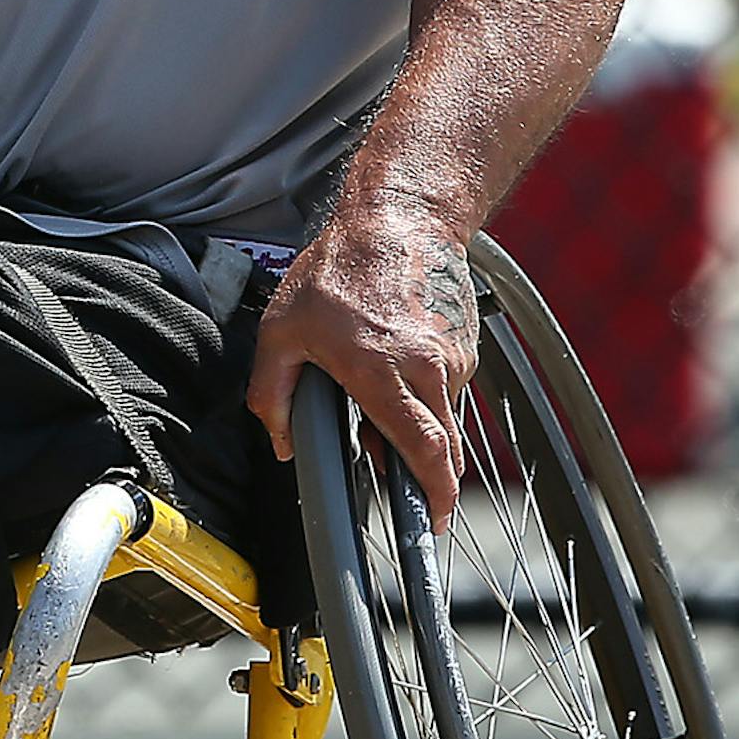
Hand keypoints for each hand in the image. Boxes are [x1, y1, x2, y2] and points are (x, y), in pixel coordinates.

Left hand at [245, 204, 479, 523]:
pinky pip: (449, 388)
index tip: (432, 521)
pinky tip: (399, 372)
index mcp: (380, 368)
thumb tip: (283, 445)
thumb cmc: (338, 270)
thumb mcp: (281, 330)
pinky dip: (427, 396)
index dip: (432, 492)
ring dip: (420, 430)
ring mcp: (452, 355)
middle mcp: (426, 365)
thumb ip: (272, 395)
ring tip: (382, 406)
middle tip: (416, 503)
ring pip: (444, 417)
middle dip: (432, 481)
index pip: (422, 447)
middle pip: (444, 445)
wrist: (400, 217)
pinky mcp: (466, 346)